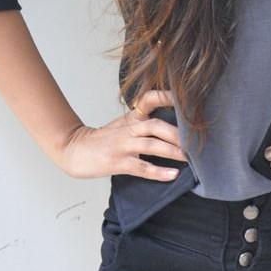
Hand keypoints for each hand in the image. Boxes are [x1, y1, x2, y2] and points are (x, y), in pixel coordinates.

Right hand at [54, 88, 188, 181]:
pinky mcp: (118, 163)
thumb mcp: (124, 124)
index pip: (149, 99)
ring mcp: (123, 146)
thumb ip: (144, 121)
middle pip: (156, 125)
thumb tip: (175, 127)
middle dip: (178, 133)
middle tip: (196, 141)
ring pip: (152, 145)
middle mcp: (129, 129)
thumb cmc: (103, 139)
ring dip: (172, 151)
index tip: (185, 98)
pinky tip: (172, 174)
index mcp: (132, 118)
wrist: (74, 150)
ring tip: (189, 158)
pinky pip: (141, 167)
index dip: (167, 96)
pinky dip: (158, 172)